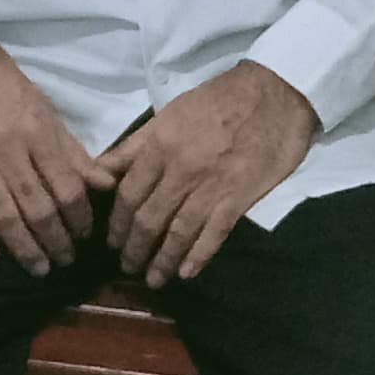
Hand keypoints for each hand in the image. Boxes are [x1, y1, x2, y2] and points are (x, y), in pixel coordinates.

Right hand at [0, 36, 111, 273]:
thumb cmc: (4, 84)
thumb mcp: (45, 110)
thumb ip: (72, 151)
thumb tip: (105, 183)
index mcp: (38, 135)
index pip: (67, 188)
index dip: (80, 218)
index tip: (85, 235)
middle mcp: (9, 152)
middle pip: (38, 207)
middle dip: (56, 241)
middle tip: (65, 260)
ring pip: (4, 213)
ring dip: (24, 246)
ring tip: (38, 268)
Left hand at [103, 61, 318, 286]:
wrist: (273, 94)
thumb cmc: (218, 100)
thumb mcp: (169, 113)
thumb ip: (135, 145)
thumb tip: (101, 169)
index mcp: (161, 146)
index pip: (129, 194)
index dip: (117, 223)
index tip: (112, 241)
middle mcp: (181, 170)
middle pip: (149, 219)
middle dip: (135, 248)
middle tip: (127, 266)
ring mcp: (211, 187)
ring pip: (178, 232)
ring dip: (162, 260)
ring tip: (153, 279)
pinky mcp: (239, 198)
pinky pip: (214, 234)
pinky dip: (198, 256)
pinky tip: (187, 273)